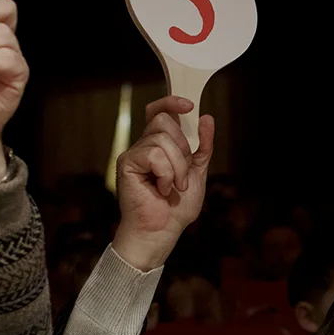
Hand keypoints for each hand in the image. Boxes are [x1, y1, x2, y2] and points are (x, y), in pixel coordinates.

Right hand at [110, 96, 214, 270]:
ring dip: (178, 167)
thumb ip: (202, 147)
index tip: (189, 105)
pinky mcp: (127, 165)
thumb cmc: (176, 208)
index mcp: (159, 145)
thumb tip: (206, 118)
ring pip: (161, 139)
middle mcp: (144, 146)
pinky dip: (166, 173)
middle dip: (182, 146)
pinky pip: (154, 155)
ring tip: (175, 187)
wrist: (162, 232)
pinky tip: (162, 189)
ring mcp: (134, 154)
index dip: (171, 102)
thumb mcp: (197, 173)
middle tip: (184, 172)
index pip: (159, 112)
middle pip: (163, 120)